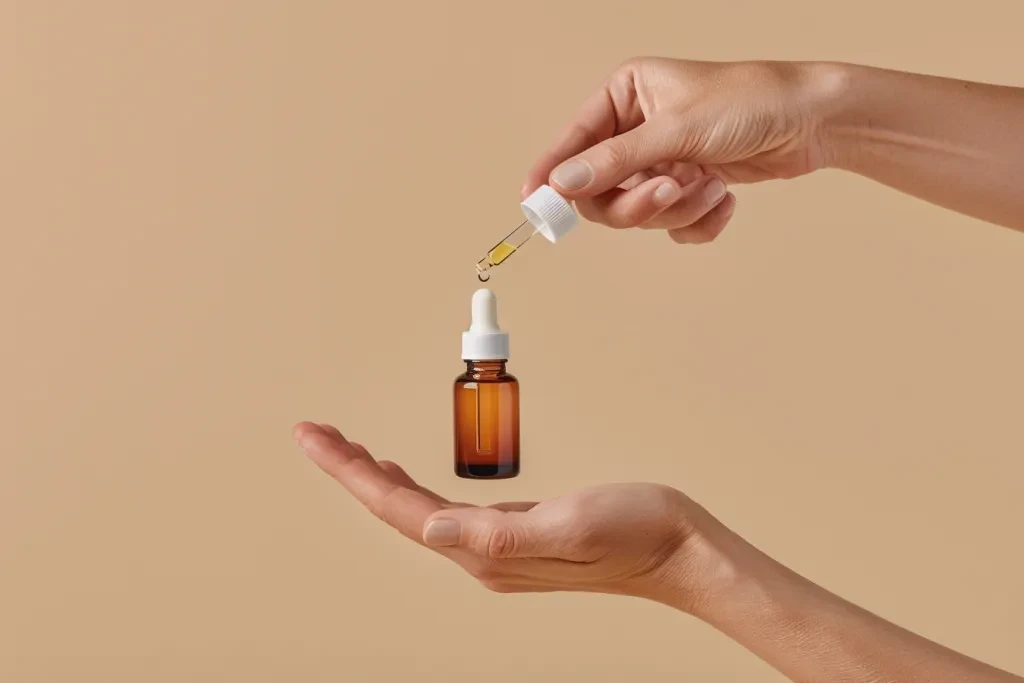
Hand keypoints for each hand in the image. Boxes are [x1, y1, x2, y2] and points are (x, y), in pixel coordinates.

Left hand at [294, 422, 726, 609]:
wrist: (679, 550)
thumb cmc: (634, 533)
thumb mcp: (568, 526)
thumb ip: (497, 533)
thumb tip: (430, 528)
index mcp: (485, 551)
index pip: (399, 509)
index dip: (351, 472)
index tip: (313, 436)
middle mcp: (481, 554)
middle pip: (397, 508)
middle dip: (350, 470)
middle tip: (313, 432)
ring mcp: (495, 547)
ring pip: (416, 509)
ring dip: (377, 478)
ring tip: (345, 448)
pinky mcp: (514, 532)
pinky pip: (445, 509)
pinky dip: (413, 486)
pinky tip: (405, 475)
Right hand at [523, 58, 835, 242]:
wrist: (813, 121)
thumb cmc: (751, 102)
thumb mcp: (677, 129)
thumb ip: (616, 160)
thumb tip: (563, 184)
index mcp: (625, 96)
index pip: (573, 142)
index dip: (553, 173)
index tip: (533, 202)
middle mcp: (637, 129)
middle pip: (601, 190)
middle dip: (638, 201)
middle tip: (668, 192)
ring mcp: (661, 162)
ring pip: (637, 212)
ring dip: (675, 209)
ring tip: (709, 184)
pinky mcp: (686, 189)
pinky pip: (669, 225)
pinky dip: (696, 220)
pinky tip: (722, 195)